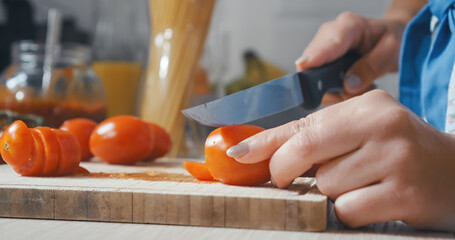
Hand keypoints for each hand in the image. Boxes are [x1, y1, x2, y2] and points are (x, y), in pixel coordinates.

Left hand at [227, 90, 454, 230]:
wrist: (454, 173)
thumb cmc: (397, 151)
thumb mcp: (360, 131)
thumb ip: (317, 137)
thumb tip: (263, 152)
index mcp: (367, 105)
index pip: (302, 126)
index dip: (264, 142)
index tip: (237, 154)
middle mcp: (383, 125)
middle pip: (305, 153)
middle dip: (286, 171)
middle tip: (289, 179)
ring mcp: (396, 159)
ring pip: (326, 187)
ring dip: (331, 193)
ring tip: (360, 183)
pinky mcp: (405, 194)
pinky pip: (347, 211)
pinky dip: (350, 212)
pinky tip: (373, 201)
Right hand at [295, 12, 405, 104]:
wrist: (391, 38)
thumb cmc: (393, 39)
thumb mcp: (392, 52)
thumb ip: (371, 67)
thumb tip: (348, 85)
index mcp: (350, 26)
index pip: (329, 42)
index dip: (316, 55)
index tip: (304, 65)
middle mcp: (331, 33)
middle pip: (314, 60)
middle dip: (329, 84)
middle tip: (352, 92)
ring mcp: (324, 47)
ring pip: (314, 74)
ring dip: (333, 89)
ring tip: (357, 88)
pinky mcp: (321, 60)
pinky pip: (318, 80)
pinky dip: (334, 90)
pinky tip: (350, 87)